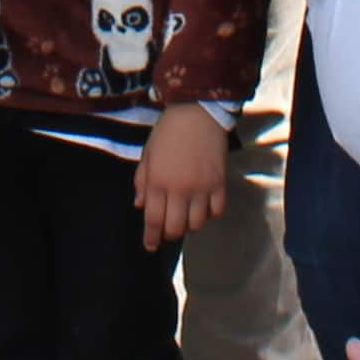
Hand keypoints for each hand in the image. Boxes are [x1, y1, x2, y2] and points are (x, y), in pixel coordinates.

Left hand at [135, 104, 231, 249]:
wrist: (198, 112)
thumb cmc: (168, 131)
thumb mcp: (148, 154)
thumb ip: (142, 181)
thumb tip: (140, 206)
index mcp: (158, 182)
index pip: (154, 219)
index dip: (151, 237)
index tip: (150, 246)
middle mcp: (180, 189)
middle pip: (175, 228)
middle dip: (169, 234)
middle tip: (168, 231)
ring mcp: (202, 188)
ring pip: (197, 224)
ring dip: (190, 226)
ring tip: (186, 217)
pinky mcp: (220, 184)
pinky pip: (217, 212)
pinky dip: (210, 215)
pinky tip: (205, 208)